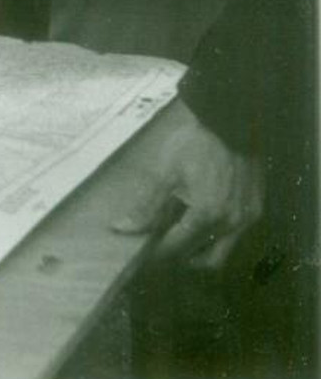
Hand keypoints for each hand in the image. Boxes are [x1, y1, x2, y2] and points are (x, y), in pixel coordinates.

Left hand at [113, 99, 263, 268]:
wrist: (228, 117)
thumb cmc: (194, 142)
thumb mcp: (165, 171)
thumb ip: (146, 206)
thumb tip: (123, 229)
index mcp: (206, 214)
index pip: (177, 249)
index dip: (157, 256)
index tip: (141, 258)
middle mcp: (231, 223)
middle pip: (205, 261)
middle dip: (182, 260)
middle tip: (162, 251)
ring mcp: (247, 218)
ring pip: (224, 252)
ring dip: (201, 252)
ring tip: (180, 238)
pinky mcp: (256, 208)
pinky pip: (236, 236)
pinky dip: (217, 237)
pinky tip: (201, 223)